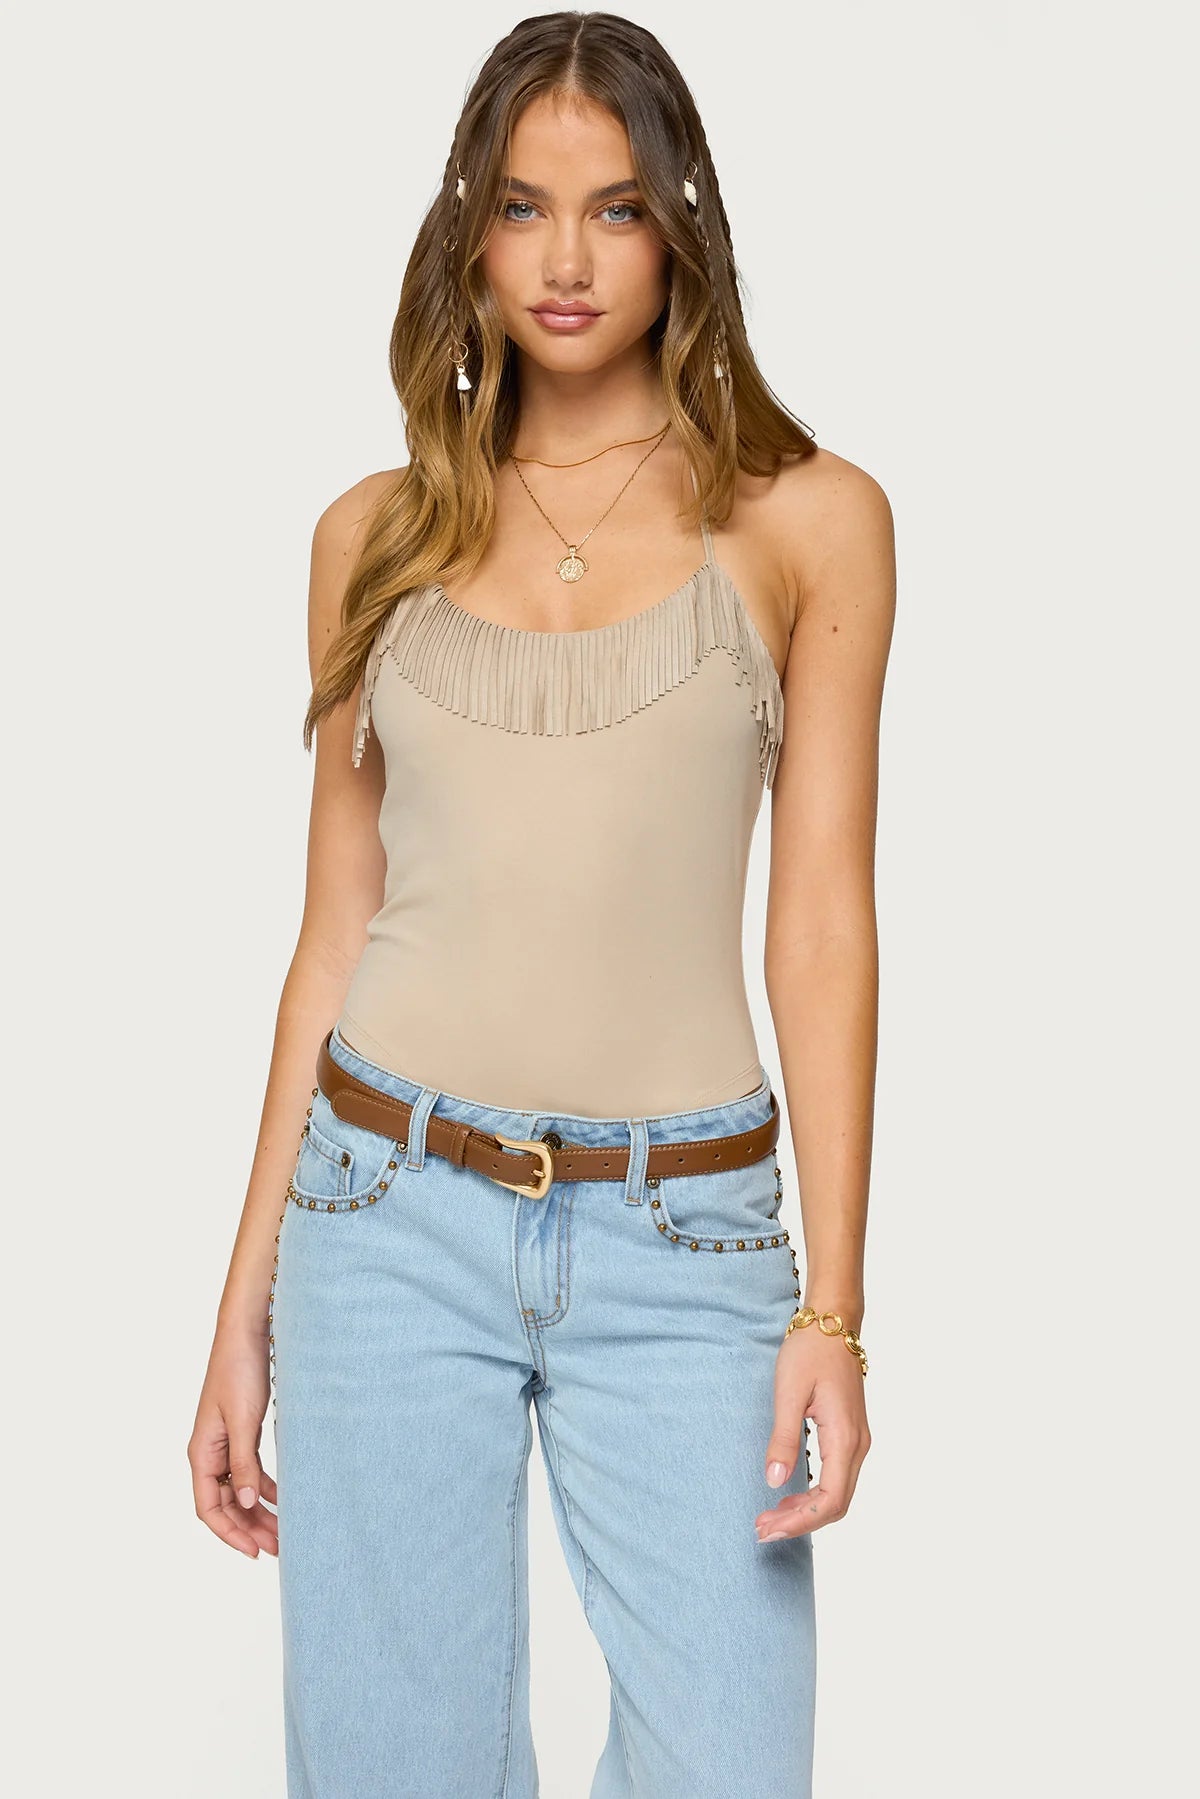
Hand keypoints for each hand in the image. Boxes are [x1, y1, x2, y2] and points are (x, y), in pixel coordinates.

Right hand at [188, 1327, 279, 1557]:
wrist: (246, 1334)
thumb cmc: (239, 1372)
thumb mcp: (244, 1421)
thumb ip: (245, 1463)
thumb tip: (249, 1503)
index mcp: (202, 1453)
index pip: (209, 1508)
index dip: (230, 1533)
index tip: (254, 1551)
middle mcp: (210, 1453)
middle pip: (226, 1504)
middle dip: (249, 1528)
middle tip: (278, 1547)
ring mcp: (225, 1444)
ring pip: (240, 1490)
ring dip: (259, 1511)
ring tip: (284, 1531)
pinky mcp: (242, 1434)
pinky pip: (250, 1471)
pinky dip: (265, 1487)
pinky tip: (283, 1498)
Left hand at [754, 1321, 870, 1540]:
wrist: (833, 1323)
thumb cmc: (810, 1352)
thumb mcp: (788, 1393)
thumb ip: (783, 1439)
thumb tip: (775, 1482)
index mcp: (844, 1438)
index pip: (830, 1500)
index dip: (801, 1521)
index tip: (769, 1528)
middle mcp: (857, 1445)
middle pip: (836, 1504)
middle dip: (800, 1522)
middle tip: (762, 1529)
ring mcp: (856, 1440)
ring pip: (838, 1494)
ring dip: (806, 1510)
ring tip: (770, 1516)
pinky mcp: (849, 1435)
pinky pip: (837, 1478)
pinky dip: (814, 1494)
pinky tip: (789, 1494)